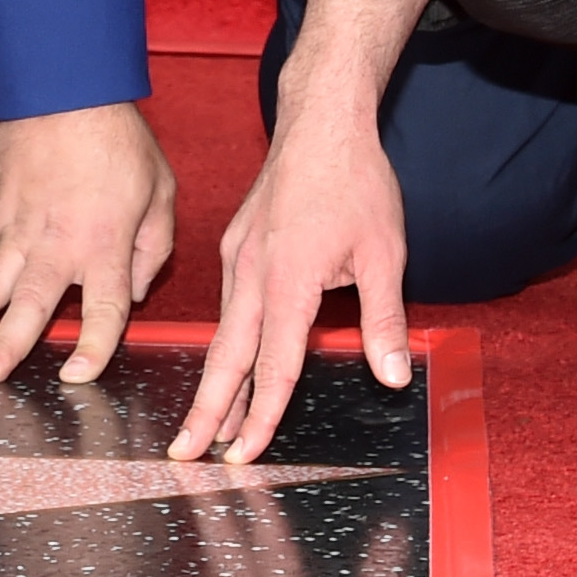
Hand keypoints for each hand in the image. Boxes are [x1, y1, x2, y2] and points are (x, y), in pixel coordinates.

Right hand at [0, 101, 174, 384]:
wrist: (65, 89)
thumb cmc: (118, 140)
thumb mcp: (161, 191)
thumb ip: (154, 250)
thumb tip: (134, 294)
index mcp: (105, 243)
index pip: (102, 311)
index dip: (91, 349)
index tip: (77, 377)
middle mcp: (58, 244)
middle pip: (29, 308)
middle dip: (4, 348)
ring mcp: (20, 231)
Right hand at [173, 0, 426, 462]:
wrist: (320, 120)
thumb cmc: (357, 184)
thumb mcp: (385, 253)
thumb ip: (384, 319)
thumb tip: (392, 377)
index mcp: (289, 279)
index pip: (273, 364)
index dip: (260, 416)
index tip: (245, 455)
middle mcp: (252, 272)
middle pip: (225, 357)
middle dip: (205, 412)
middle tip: (184, 456)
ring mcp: (237, 257)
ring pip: (223, 333)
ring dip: (216, 382)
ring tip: (208, 426)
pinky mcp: (235, 245)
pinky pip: (227, 305)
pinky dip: (225, 344)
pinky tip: (229, 364)